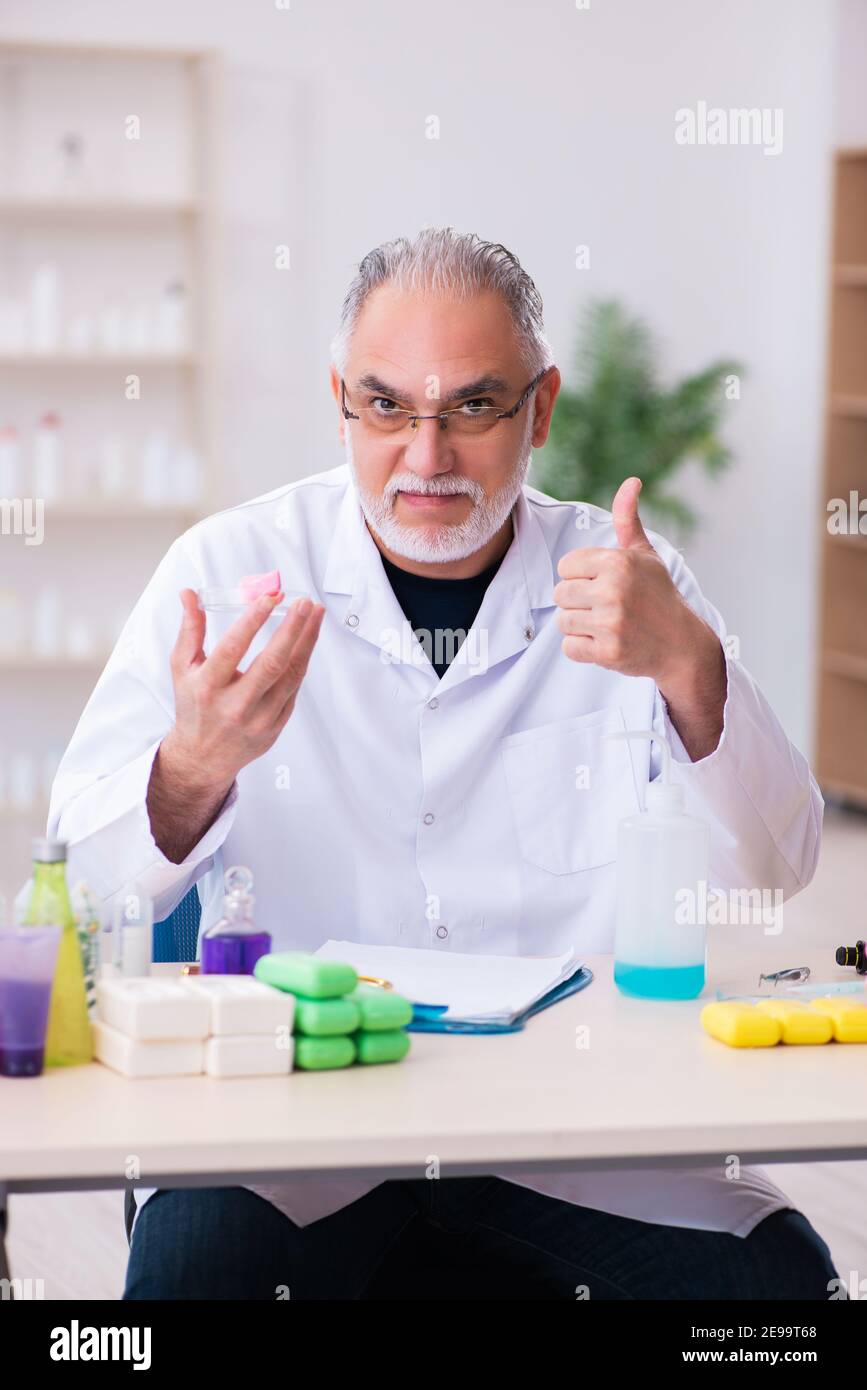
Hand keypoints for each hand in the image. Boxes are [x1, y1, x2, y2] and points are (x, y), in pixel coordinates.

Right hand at [163, 588, 325, 789]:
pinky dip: (302, 662)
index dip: (253, 621)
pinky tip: (307, 641)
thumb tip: (189, 595)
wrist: (203, 756)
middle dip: (293, 629)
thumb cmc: (193, 707)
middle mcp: (235, 705)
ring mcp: (259, 719)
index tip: (270, 598)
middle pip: (271, 663)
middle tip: (305, 603)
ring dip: (307, 642)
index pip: (233, 649)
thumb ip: (190, 630)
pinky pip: (294, 689)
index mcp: (208, 688)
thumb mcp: (182, 669)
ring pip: (290, 676)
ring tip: (315, 615)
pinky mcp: (275, 726)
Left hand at [553, 477, 717, 697]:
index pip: (566, 566)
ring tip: (605, 624)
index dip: (580, 577)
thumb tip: (631, 481)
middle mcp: (613, 590)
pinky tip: (606, 642)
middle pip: (560, 594)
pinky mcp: (608, 651)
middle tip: (604, 607)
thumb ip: (628, 519)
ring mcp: (611, 622)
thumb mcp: (645, 555)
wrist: (682, 644)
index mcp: (618, 562)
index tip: (601, 584)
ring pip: (563, 621)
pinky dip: (583, 648)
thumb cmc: (659, 596)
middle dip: (577, 602)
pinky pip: (570, 647)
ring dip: (580, 626)